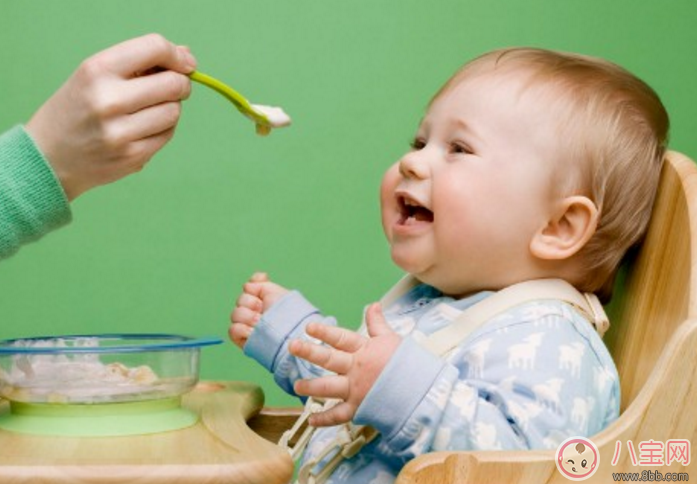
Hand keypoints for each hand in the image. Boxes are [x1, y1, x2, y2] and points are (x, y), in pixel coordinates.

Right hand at [25, 33, 196, 199]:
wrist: (48, 155)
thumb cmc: (79, 108)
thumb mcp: (96, 75)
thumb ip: (140, 63)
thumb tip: (187, 56)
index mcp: (97, 70)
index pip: (154, 48)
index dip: (177, 55)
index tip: (185, 63)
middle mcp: (108, 100)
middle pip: (173, 84)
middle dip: (180, 84)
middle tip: (174, 87)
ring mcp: (120, 132)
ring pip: (174, 112)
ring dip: (170, 108)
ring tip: (150, 109)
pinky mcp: (132, 156)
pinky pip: (167, 134)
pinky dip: (163, 129)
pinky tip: (143, 128)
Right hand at [229, 272, 289, 348]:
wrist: (291, 334)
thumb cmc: (288, 314)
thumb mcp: (277, 292)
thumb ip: (260, 283)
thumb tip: (246, 285)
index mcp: (263, 299)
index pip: (249, 287)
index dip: (253, 287)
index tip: (262, 291)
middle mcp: (254, 311)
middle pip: (240, 299)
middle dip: (252, 303)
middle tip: (263, 310)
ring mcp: (247, 324)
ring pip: (235, 314)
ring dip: (248, 317)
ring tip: (259, 322)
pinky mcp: (243, 338)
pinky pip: (233, 329)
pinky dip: (242, 329)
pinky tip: (253, 331)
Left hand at [290, 303, 400, 426]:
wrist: (421, 391)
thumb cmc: (406, 363)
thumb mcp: (391, 339)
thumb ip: (377, 324)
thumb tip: (373, 305)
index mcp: (364, 350)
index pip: (341, 338)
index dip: (325, 332)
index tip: (309, 327)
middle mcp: (357, 369)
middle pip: (330, 359)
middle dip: (310, 352)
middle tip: (292, 346)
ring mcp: (357, 389)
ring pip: (329, 387)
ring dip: (311, 386)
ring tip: (296, 385)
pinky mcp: (360, 408)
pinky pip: (339, 415)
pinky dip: (325, 419)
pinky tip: (312, 419)